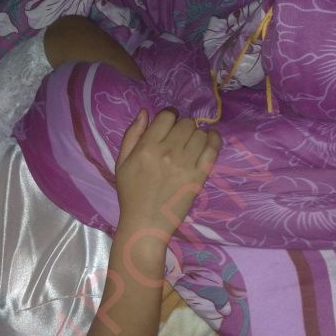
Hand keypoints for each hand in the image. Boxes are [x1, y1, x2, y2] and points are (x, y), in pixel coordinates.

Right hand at [115, 108, 220, 234]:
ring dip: (196, 135)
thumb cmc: (130, 194)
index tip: (168, 124)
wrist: (145, 223)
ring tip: (190, 144)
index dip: (169, 116)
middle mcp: (168, 152)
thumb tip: (145, 112)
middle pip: (185, 123)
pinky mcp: (200, 175)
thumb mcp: (121, 163)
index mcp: (147, 147)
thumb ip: (131, 135)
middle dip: (182, 127)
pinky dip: (214, 139)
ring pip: (200, 133)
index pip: (167, 116)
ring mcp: (186, 164)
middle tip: (178, 139)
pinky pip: (213, 148)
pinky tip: (210, 139)